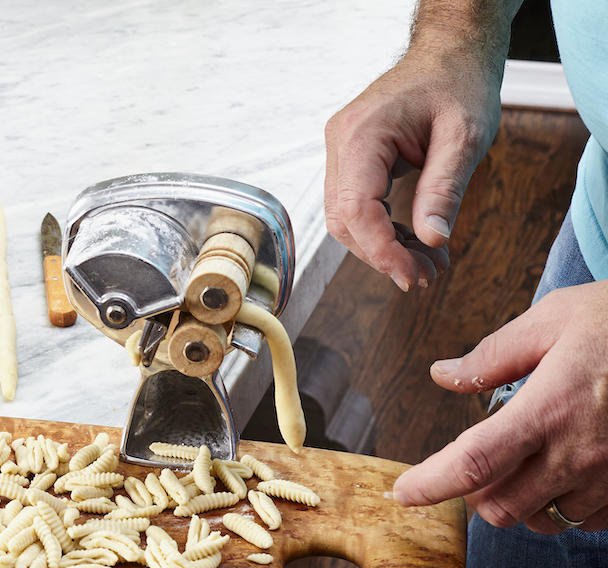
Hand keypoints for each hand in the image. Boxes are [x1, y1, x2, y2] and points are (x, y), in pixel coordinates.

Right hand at [324, 39, 501, 290]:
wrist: (450, 52)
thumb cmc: (459, 83)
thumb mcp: (465, 137)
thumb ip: (444, 189)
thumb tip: (431, 242)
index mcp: (362, 135)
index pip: (356, 209)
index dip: (381, 251)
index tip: (413, 277)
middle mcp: (340, 143)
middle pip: (344, 221)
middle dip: (383, 255)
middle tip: (427, 276)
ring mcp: (340, 151)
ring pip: (346, 219)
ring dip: (383, 247)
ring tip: (429, 262)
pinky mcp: (351, 159)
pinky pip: (355, 205)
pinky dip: (382, 229)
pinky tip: (415, 240)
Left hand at [393, 281, 607, 532]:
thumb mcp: (555, 319)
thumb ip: (494, 355)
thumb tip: (443, 374)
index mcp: (549, 409)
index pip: (473, 464)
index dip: (430, 485)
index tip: (402, 492)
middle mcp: (579, 454)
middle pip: (500, 506)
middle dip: (474, 493)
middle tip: (475, 462)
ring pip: (542, 519)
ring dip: (520, 500)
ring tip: (525, 462)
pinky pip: (587, 521)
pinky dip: (564, 504)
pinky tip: (568, 469)